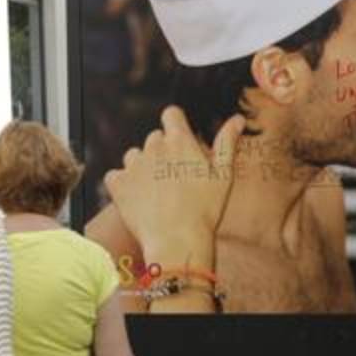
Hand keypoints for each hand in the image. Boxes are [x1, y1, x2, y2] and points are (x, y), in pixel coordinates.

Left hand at [105, 107, 244, 269]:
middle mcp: (154, 146)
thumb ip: (227, 142)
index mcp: (180, 141)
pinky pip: (116, 176)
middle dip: (163, 152)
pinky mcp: (118, 183)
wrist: (177, 241)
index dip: (175, 124)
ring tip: (157, 192)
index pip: (171, 114)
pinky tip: (140, 200)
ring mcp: (134, 164)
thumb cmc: (206, 209)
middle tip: (175, 179)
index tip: (180, 141)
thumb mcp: (223, 175)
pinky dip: (124, 185)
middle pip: (154, 138)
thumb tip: (239, 118)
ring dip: (143, 167)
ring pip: (134, 156)